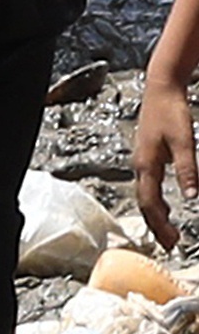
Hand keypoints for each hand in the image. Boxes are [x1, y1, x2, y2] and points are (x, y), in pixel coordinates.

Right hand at [142, 77, 190, 247]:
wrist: (161, 88)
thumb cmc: (170, 112)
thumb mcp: (183, 142)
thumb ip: (188, 170)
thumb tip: (193, 198)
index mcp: (146, 163)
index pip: (149, 202)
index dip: (160, 224)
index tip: (172, 242)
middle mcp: (140, 164)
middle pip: (143, 202)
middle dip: (156, 225)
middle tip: (170, 245)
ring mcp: (142, 159)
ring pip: (145, 194)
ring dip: (156, 215)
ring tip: (167, 231)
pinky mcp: (147, 155)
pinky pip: (148, 185)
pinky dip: (155, 201)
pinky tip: (165, 204)